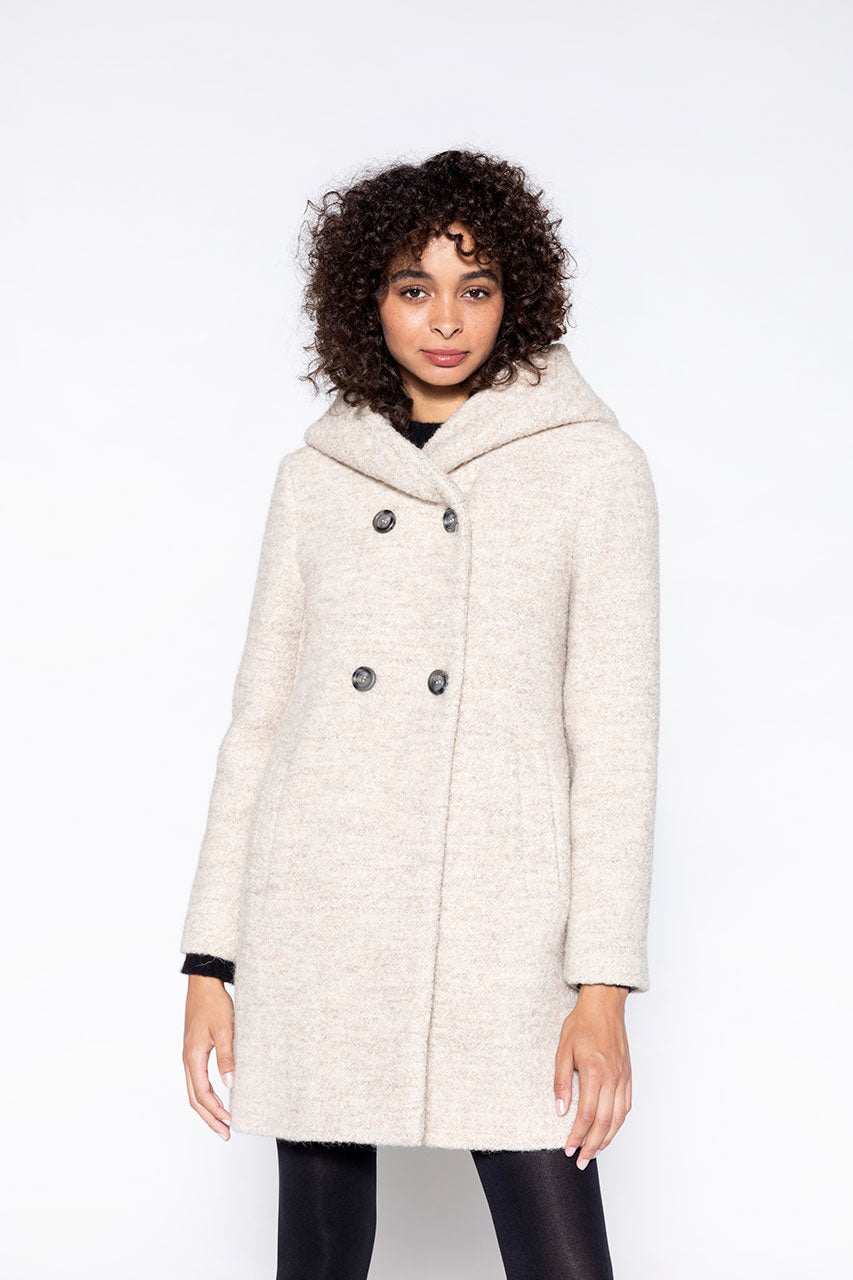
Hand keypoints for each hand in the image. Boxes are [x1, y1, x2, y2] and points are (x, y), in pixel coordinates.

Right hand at [182, 975, 234, 1139]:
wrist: (204, 985)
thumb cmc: (214, 1004)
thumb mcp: (225, 1030)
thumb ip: (228, 1057)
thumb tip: (230, 1085)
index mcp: (193, 1057)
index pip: (203, 1094)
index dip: (216, 1111)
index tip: (230, 1123)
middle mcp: (188, 1060)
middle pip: (195, 1099)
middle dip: (210, 1118)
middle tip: (225, 1133)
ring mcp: (190, 1056)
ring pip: (195, 1091)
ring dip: (208, 1109)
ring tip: (223, 1122)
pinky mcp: (195, 1051)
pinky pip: (198, 1081)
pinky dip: (207, 1095)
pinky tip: (218, 1099)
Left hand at [554, 984, 631, 1168]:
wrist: (604, 1006)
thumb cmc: (581, 1024)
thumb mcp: (563, 1050)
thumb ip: (561, 1082)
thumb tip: (560, 1110)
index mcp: (594, 1072)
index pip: (586, 1115)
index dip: (577, 1136)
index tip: (568, 1148)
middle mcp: (612, 1078)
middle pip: (604, 1123)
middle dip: (592, 1146)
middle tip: (581, 1160)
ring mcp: (623, 1078)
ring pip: (618, 1118)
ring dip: (607, 1139)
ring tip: (594, 1152)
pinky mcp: (628, 1075)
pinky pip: (626, 1106)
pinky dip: (618, 1123)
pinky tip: (610, 1130)